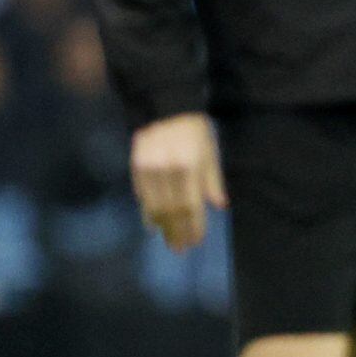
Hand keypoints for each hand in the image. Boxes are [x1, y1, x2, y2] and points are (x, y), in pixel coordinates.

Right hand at [130, 112, 224, 252]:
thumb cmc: (194, 131)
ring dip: (162, 226)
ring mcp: (149, 168)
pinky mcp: (136, 165)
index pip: (191, 205)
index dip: (193, 226)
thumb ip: (212, 180)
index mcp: (189, 166)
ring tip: (169, 240)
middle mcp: (167, 169)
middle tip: (180, 249)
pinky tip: (152, 224)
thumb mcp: (209, 152)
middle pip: (171, 210)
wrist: (166, 107)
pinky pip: (141, 195)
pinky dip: (147, 211)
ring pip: (154, 205)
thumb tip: (219, 206)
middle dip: (177, 232)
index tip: (195, 241)